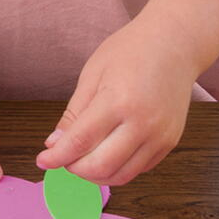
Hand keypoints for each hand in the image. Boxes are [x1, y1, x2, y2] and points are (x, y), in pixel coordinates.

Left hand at [37, 22, 194, 185]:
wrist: (175, 44)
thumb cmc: (130, 51)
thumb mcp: (92, 74)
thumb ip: (74, 113)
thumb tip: (55, 144)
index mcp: (118, 101)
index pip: (80, 141)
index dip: (57, 157)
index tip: (42, 161)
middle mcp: (143, 123)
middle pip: (101, 166)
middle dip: (74, 169)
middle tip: (63, 158)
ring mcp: (160, 135)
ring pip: (121, 175)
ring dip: (95, 175)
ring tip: (81, 159)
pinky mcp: (170, 142)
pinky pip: (139, 169)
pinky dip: (117, 170)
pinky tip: (105, 155)